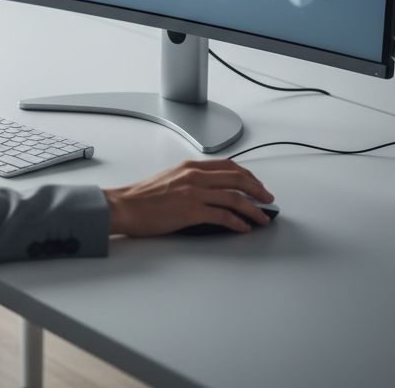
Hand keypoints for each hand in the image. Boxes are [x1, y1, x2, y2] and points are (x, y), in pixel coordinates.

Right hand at [104, 159, 274, 235]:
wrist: (126, 206)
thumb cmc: (143, 196)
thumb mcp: (170, 178)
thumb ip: (191, 179)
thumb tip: (212, 190)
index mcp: (190, 166)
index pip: (228, 166)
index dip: (248, 176)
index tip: (257, 185)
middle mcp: (194, 176)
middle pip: (237, 178)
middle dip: (258, 190)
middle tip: (268, 200)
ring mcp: (194, 193)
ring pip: (235, 197)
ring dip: (253, 209)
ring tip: (262, 218)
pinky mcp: (192, 211)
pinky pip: (223, 216)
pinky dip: (238, 222)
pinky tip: (244, 228)